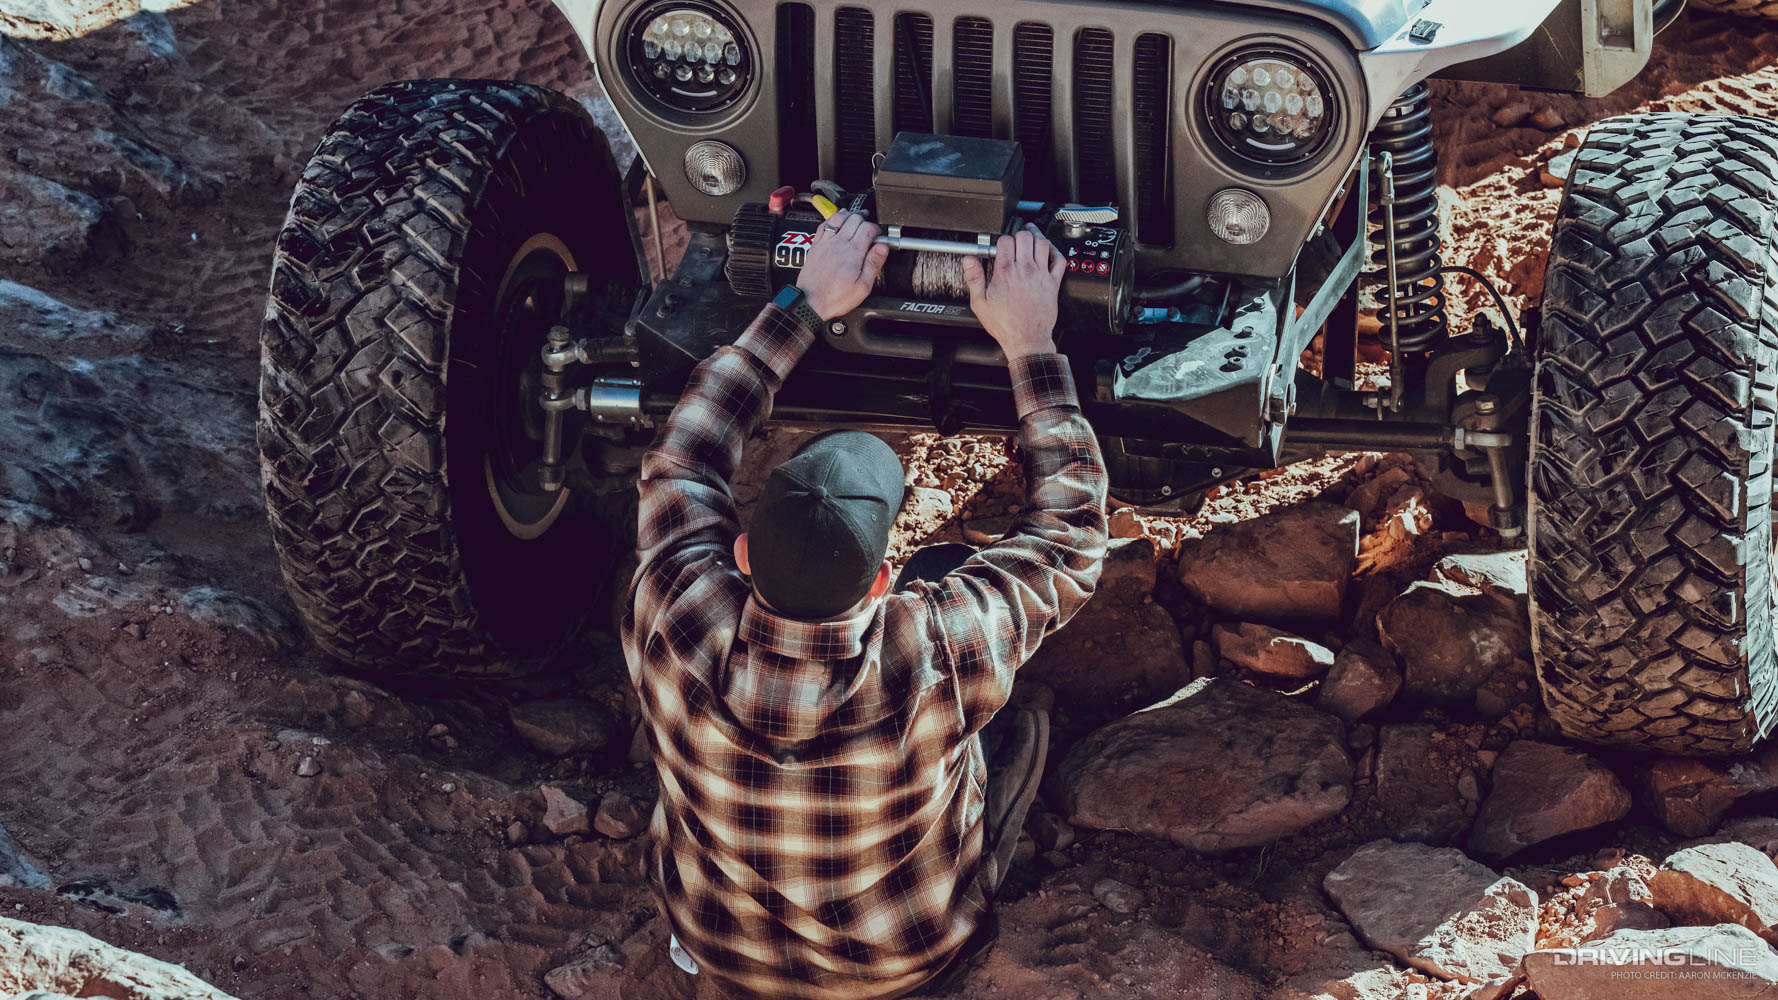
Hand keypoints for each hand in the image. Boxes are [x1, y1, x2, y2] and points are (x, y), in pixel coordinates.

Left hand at [796, 211, 888, 319]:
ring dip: (848, 215)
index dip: (877, 229)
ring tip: (855, 218)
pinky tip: (836, 222)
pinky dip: (832, 219)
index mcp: (853, 252)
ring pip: (838, 217)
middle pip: (854, 218)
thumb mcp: (863, 286)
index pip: (868, 228)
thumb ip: (874, 263)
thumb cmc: (835, 297)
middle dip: (865, 219)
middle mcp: (839, 243)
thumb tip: (883, 247)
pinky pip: (823, 224)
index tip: (879, 236)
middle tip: (869, 227)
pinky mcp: (816, 245)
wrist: (810, 302)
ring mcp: (826, 243)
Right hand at [961, 224, 1065, 359]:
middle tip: (1017, 238)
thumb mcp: (980, 303)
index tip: (1001, 246)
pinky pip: (1060, 260)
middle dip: (1019, 234)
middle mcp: (1025, 270)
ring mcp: (1041, 275)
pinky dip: (1056, 252)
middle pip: (1025, 237)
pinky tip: (1049, 252)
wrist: (1026, 339)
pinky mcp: (1053, 283)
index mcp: (1005, 272)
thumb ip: (974, 278)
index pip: (1005, 241)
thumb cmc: (1005, 324)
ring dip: (1037, 237)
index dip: (1002, 240)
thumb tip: (968, 260)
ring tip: (1032, 238)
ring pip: (1042, 243)